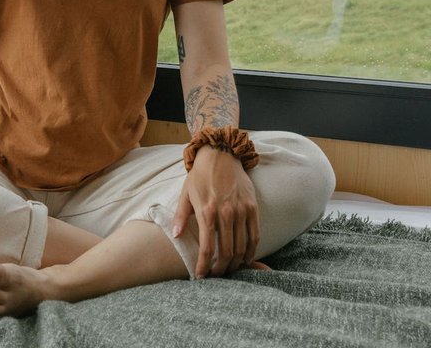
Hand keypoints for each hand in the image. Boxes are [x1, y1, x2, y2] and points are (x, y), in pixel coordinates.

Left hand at [172, 146, 259, 277]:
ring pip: (242, 246)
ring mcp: (241, 211)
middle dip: (221, 268)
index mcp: (206, 211)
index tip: (201, 275)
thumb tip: (175, 236)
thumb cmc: (200, 175)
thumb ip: (180, 216)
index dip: (204, 265)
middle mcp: (225, 213)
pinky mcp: (253, 207)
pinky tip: (246, 258)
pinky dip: (251, 250)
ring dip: (236, 262)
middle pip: (226, 251)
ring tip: (230, 269)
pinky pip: (254, 235)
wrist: (220, 155)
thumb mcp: (185, 194)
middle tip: (216, 275)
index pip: (207, 247)